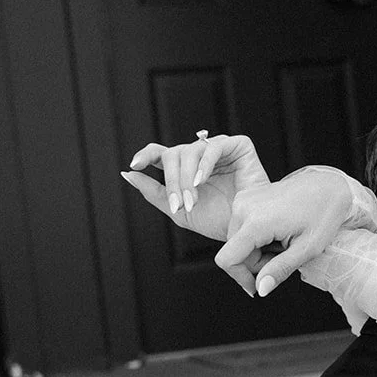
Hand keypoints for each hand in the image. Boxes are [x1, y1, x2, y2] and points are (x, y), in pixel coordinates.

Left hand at [120, 133, 270, 241]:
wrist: (247, 230)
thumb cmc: (218, 222)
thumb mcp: (178, 212)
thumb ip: (153, 192)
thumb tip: (129, 174)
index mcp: (184, 169)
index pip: (159, 153)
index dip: (146, 155)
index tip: (135, 165)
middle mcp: (199, 156)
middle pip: (173, 154)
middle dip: (173, 181)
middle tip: (181, 205)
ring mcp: (218, 149)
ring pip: (190, 150)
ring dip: (187, 179)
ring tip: (194, 201)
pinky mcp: (238, 146)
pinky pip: (213, 146)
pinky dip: (204, 164)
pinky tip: (202, 181)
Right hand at [214, 166, 356, 296]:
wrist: (329, 185)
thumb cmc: (324, 213)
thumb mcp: (307, 248)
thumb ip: (280, 270)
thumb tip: (261, 289)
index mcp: (256, 221)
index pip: (227, 259)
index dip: (240, 278)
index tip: (259, 284)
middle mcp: (243, 207)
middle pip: (233, 253)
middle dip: (256, 263)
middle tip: (285, 255)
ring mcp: (243, 200)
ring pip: (237, 242)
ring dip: (258, 250)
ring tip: (284, 241)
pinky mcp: (245, 198)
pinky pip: (242, 228)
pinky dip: (257, 237)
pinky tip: (277, 232)